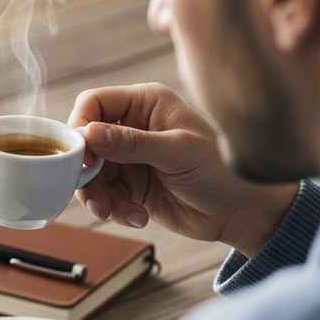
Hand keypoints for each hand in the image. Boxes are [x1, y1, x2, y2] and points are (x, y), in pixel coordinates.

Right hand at [69, 83, 296, 255]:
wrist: (238, 211)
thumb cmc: (220, 170)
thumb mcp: (177, 152)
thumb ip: (133, 143)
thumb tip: (91, 133)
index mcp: (146, 104)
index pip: (94, 103)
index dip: (81, 127)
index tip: (83, 157)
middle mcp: (133, 127)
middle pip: (86, 143)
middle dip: (87, 173)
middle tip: (96, 197)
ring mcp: (130, 157)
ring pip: (91, 174)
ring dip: (99, 197)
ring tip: (116, 212)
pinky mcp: (130, 185)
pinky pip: (105, 195)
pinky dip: (115, 209)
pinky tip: (138, 217)